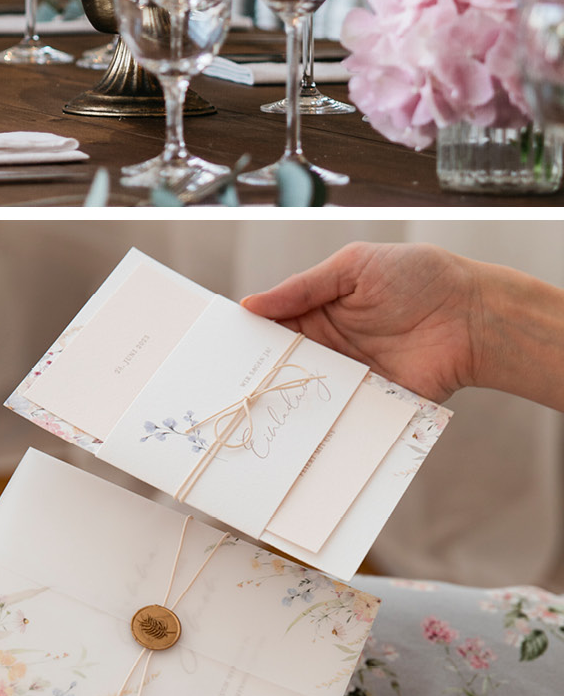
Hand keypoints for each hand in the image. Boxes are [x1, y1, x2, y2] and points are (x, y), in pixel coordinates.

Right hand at [241, 242, 484, 403]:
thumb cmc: (419, 277)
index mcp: (319, 310)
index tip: (221, 348)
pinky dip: (323, 423)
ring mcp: (350, 377)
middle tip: (230, 386)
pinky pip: (341, 416)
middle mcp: (330, 346)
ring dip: (286, 401)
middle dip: (259, 374)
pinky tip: (299, 429)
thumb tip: (251, 304)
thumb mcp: (355, 266)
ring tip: (257, 411)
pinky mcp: (372, 403)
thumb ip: (303, 287)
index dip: (248, 336)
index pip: (272, 326)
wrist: (474, 316)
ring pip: (307, 394)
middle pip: (283, 364)